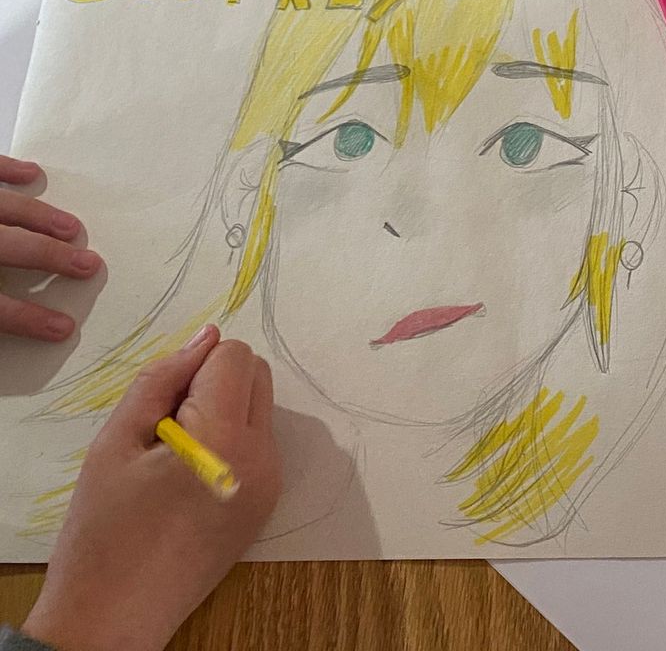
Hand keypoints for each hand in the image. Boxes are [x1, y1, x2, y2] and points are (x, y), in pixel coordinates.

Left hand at [0, 154, 100, 341]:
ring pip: (6, 209)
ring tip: (71, 228)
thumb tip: (4, 342)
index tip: (64, 329)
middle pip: (13, 249)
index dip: (30, 319)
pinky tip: (32, 174)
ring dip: (43, 218)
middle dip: (53, 258)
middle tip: (88, 266)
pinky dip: (10, 170)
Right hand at [24, 325, 280, 650]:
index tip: (161, 406)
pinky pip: (260, 444)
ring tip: (173, 459)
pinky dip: (231, 443)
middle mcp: (263, 457)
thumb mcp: (115, 444)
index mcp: (224, 440)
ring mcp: (272, 482)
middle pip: (258, 376)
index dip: (194, 368)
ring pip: (260, 408)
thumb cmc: (103, 532)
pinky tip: (189, 480)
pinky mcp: (268, 503)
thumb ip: (162, 380)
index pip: (235, 356)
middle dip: (215, 384)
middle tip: (164, 429)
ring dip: (224, 413)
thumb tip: (207, 337)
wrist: (115, 617)